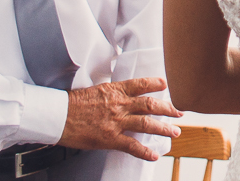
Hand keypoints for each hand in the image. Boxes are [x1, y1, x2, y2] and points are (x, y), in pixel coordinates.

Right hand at [59, 77, 182, 160]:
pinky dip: (144, 151)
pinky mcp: (110, 139)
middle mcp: (120, 104)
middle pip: (150, 105)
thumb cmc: (73, 103)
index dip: (155, 84)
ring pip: (146, 124)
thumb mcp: (96, 90)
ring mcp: (116, 122)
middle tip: (180, 113)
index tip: (166, 85)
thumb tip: (122, 95)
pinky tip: (154, 155)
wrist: (58, 116)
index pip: (141, 84)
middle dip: (168, 109)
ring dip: (163, 128)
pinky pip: (131, 146)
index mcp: (116, 91)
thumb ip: (112, 94)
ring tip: (175, 132)